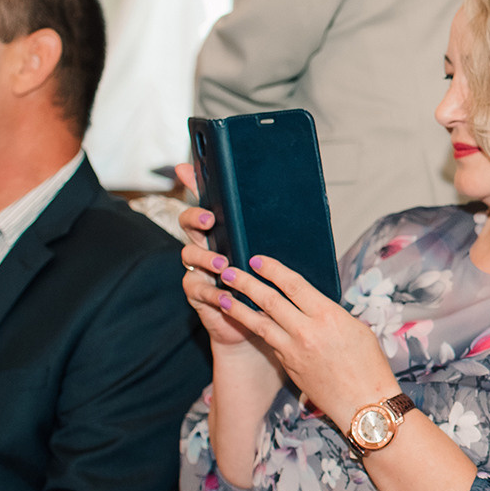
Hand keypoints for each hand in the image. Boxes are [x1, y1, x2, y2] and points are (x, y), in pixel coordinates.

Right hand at [171, 165, 280, 370]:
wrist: (260, 322)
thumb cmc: (269, 284)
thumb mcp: (275, 254)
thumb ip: (277, 234)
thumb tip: (303, 208)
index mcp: (225, 229)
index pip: (207, 200)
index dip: (193, 181)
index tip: (186, 167)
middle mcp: (207, 244)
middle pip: (189, 222)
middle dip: (195, 218)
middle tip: (210, 220)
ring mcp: (199, 269)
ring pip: (189, 255)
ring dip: (204, 257)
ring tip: (222, 263)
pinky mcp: (198, 294)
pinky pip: (197, 288)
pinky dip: (211, 291)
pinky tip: (223, 295)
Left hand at [214, 254, 398, 423]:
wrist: (364, 405)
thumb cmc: (369, 366)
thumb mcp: (356, 329)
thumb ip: (330, 314)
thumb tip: (311, 305)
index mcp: (328, 316)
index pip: (293, 284)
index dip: (272, 269)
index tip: (258, 260)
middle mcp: (306, 331)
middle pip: (269, 300)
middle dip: (245, 283)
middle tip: (228, 271)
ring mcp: (293, 350)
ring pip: (258, 323)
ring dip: (237, 307)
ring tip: (221, 296)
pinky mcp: (288, 366)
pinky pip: (269, 341)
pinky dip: (256, 328)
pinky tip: (247, 321)